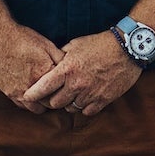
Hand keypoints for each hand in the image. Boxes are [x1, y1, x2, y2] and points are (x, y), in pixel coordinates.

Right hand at [0, 20, 63, 112]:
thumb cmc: (23, 39)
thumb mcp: (47, 45)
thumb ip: (61, 60)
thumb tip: (72, 69)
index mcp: (44, 74)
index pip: (61, 92)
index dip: (65, 90)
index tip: (66, 86)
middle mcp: (31, 87)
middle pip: (49, 104)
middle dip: (54, 98)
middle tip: (57, 90)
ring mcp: (18, 92)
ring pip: (35, 108)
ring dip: (41, 102)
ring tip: (44, 92)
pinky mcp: (8, 93)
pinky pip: (22, 105)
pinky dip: (28, 101)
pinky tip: (31, 90)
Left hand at [20, 30, 141, 116]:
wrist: (128, 47)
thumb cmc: (100, 43)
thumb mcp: (76, 44)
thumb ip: (60, 56)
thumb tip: (49, 64)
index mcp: (67, 69)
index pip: (42, 88)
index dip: (31, 95)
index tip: (26, 97)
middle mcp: (76, 84)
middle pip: (54, 103)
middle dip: (53, 99)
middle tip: (57, 93)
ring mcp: (90, 94)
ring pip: (70, 109)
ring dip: (70, 103)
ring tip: (75, 92)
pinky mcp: (103, 100)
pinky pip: (86, 112)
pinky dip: (85, 106)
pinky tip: (87, 97)